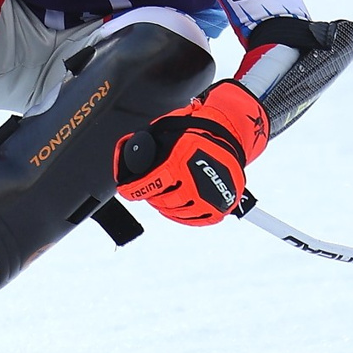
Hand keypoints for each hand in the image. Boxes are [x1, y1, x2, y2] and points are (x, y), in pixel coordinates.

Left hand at [114, 81, 269, 225]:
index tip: (127, 191)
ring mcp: (208, 197)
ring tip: (165, 196)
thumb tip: (124, 158)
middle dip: (151, 196)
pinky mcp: (219, 207)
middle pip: (160, 200)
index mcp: (179, 161)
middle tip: (151, 190)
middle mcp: (194, 181)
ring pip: (175, 212)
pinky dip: (181, 214)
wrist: (228, 136)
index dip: (132, 190)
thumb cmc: (195, 133)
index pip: (147, 184)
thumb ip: (147, 147)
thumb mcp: (167, 133)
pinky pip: (192, 219)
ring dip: (165, 206)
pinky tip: (177, 205)